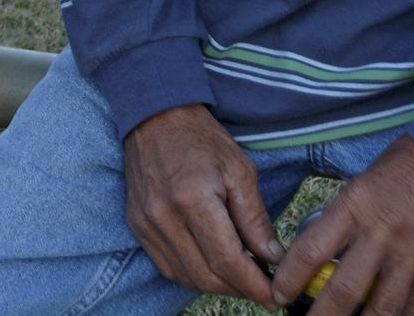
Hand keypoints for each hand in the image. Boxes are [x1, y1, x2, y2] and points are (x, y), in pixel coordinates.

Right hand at [121, 104, 282, 304]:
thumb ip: (255, 218)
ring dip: (217, 285)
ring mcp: (146, 224)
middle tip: (264, 289)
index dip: (255, 286)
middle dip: (240, 290)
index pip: (227, 261)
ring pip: (186, 277)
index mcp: (193, 199)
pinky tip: (212, 266)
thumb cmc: (201, 138)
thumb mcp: (239, 170)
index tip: (276, 297)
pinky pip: (167, 266)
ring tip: (241, 277)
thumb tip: (273, 258)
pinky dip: (193, 275)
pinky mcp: (137, 226)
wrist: (153, 116)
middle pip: (206, 277)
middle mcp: (164, 217)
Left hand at [271, 134, 413, 315]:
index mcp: (355, 205)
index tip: (278, 294)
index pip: (311, 250)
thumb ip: (346, 215)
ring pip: (382, 308)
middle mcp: (381, 233)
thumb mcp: (366, 179)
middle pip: (343, 291)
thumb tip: (324, 249)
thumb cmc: (410, 161)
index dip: (290, 279)